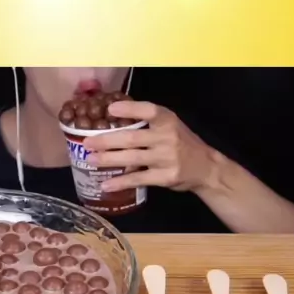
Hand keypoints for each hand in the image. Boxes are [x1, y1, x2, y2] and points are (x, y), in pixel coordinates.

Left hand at [83, 100, 212, 193]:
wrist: (205, 168)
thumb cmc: (182, 143)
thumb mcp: (171, 126)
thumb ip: (148, 123)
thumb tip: (113, 120)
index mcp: (168, 120)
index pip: (149, 110)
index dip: (130, 109)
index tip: (111, 109)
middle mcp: (167, 137)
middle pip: (132, 138)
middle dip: (107, 140)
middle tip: (88, 142)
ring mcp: (166, 158)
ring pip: (132, 158)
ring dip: (109, 159)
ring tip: (91, 160)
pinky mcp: (165, 177)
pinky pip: (138, 179)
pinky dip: (121, 182)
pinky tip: (106, 184)